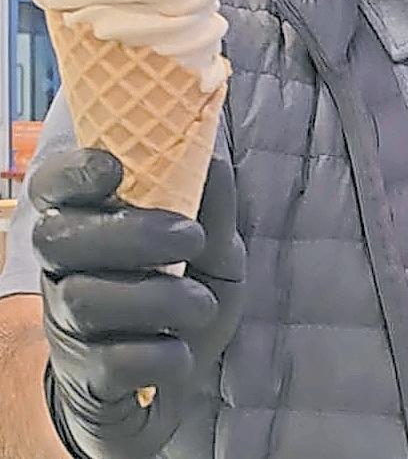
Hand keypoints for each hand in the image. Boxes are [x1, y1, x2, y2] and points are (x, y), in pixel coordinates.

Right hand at [30, 149, 244, 458]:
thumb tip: (213, 159)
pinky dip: (161, 355)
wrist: (169, 388)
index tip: (115, 168)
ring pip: (85, 300)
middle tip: (192, 239)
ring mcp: (68, 325)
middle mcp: (64, 270)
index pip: (53, 186)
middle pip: (59, 238)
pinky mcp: (84, 378)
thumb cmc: (183, 300)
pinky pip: (111, 361)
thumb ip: (213, 209)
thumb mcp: (212, 252)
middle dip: (132, 233)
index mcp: (89, 224)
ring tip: (201, 306)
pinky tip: (182, 352)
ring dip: (160, 299)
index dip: (74, 171)